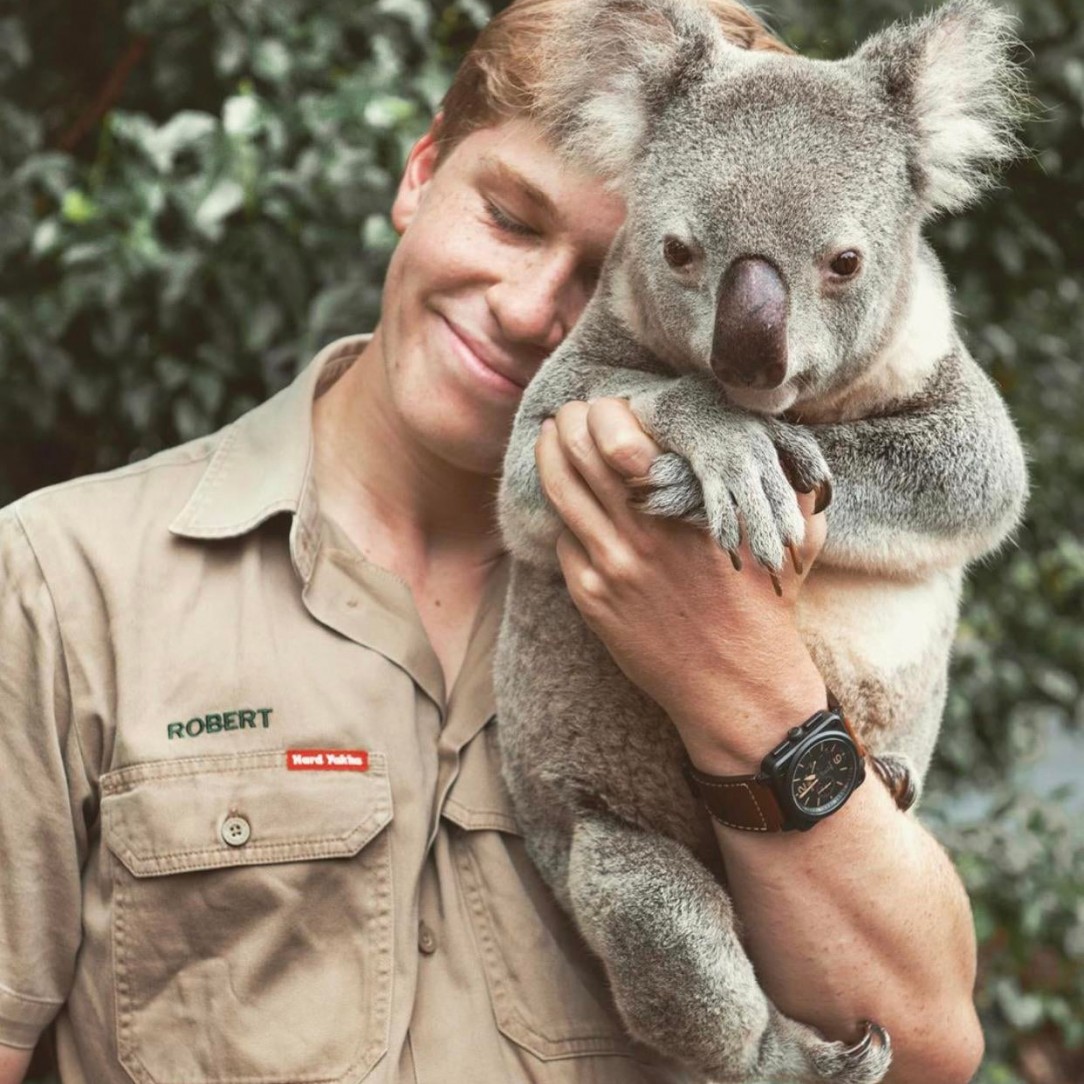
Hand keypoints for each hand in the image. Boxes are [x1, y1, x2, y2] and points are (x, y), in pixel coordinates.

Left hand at [535, 397, 828, 769]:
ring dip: (549, 457)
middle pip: (579, 452)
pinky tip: (570, 504)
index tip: (607, 404)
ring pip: (560, 491)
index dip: (605, 410)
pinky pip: (564, 541)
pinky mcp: (592, 597)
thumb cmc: (766, 608)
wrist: (737, 687)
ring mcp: (612, 565)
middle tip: (567, 413)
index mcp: (690, 505)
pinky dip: (565, 517)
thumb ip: (786, 486)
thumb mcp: (789, 538)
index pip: (622, 434)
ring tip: (549, 440)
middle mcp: (644, 530)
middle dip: (566, 422)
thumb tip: (780, 443)